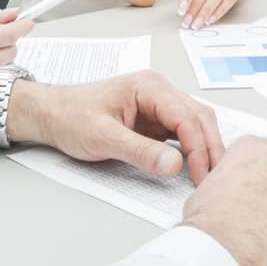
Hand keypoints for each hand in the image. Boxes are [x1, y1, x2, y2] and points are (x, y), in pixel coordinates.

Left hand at [16, 71, 226, 182]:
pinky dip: (192, 149)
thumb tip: (176, 164)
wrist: (51, 115)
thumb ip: (141, 152)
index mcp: (149, 86)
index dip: (199, 147)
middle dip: (210, 147)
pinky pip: (181, 133)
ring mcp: (158, 105)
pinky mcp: (154, 121)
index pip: (186, 116)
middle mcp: (158, 91)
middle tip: (214, 178)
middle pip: (198, 117)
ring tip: (210, 175)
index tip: (202, 175)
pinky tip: (196, 167)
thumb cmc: (71, 117)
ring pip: (194, 124)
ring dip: (204, 148)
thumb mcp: (104, 137)